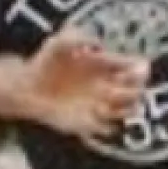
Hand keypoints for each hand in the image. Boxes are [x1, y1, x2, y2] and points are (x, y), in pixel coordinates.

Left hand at [24, 28, 149, 137]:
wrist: (28, 87)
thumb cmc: (45, 62)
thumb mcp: (59, 43)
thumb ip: (80, 38)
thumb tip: (100, 45)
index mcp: (106, 65)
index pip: (136, 67)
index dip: (139, 69)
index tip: (127, 70)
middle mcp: (108, 85)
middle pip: (139, 90)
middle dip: (133, 90)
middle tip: (113, 88)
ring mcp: (101, 105)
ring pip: (130, 110)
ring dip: (123, 108)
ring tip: (101, 105)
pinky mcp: (91, 123)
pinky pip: (111, 129)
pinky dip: (107, 124)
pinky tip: (92, 115)